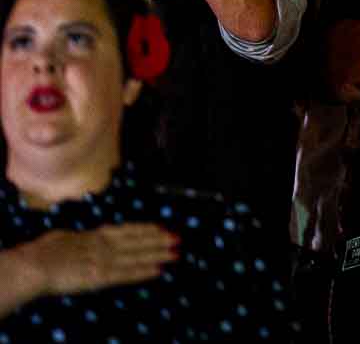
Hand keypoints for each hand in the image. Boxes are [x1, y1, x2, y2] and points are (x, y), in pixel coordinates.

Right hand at [8, 225, 177, 298]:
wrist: (36, 265)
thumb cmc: (42, 252)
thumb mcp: (62, 237)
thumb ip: (74, 238)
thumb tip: (75, 237)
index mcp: (94, 235)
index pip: (126, 230)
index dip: (144, 229)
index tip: (160, 227)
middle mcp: (104, 246)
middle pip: (137, 242)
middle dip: (158, 240)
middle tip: (178, 238)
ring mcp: (105, 261)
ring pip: (137, 256)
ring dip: (157, 254)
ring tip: (175, 253)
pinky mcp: (102, 277)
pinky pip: (127, 274)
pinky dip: (144, 272)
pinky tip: (159, 271)